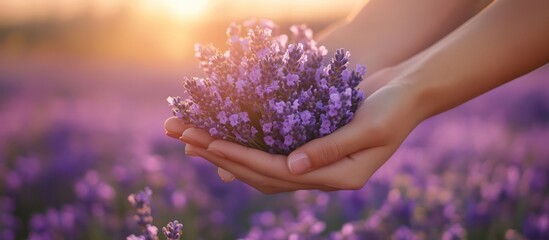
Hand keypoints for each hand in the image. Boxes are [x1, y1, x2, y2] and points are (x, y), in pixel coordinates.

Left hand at [165, 68, 428, 192]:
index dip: (242, 158)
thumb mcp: (369, 128)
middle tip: (185, 139)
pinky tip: (223, 138)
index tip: (210, 143)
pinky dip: (245, 146)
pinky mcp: (310, 147)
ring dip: (225, 153)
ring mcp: (315, 163)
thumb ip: (331, 150)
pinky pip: (270, 152)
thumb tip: (291, 168)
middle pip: (261, 173)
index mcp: (337, 178)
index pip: (278, 173)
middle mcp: (321, 176)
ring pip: (261, 166)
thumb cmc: (395, 108)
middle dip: (221, 156)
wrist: (409, 93)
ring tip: (192, 140)